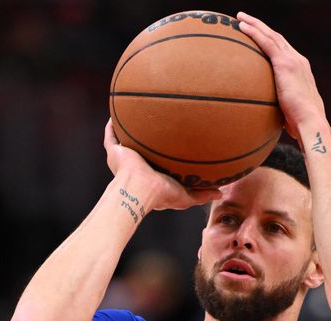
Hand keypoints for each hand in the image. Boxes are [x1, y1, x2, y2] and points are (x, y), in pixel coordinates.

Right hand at [103, 119, 220, 211]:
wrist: (142, 189)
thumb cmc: (162, 195)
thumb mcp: (186, 197)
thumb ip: (202, 194)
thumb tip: (220, 192)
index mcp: (151, 176)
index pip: (157, 163)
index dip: (164, 154)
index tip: (174, 144)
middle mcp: (137, 166)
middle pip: (141, 149)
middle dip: (146, 140)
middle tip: (157, 126)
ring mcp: (124, 159)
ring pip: (125, 141)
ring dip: (128, 131)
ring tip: (136, 115)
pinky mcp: (115, 153)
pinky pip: (111, 136)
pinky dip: (112, 126)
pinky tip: (117, 114)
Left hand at [237, 12, 325, 146]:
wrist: (311, 123)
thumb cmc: (300, 125)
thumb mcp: (287, 112)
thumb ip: (276, 107)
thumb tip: (261, 117)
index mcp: (300, 71)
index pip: (283, 51)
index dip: (270, 42)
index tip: (258, 36)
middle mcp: (299, 61)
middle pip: (277, 39)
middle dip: (262, 27)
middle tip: (246, 20)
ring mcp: (293, 61)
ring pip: (271, 36)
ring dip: (255, 25)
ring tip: (240, 18)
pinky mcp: (285, 64)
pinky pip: (267, 43)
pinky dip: (255, 32)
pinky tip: (242, 27)